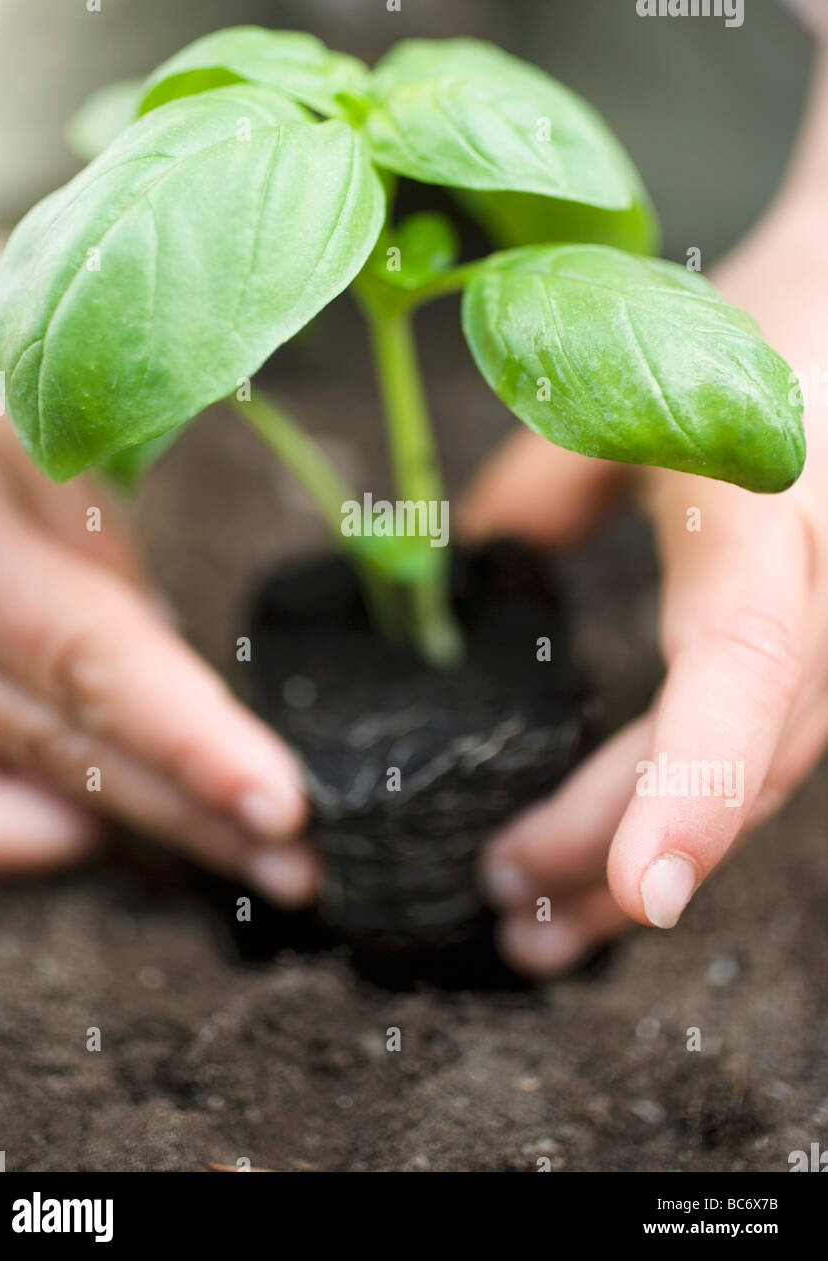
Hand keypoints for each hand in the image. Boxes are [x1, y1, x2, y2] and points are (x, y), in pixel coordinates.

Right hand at [0, 233, 314, 904]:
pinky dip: (35, 822)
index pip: (87, 654)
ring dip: (140, 824)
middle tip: (302, 870)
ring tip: (246, 856)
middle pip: (67, 746)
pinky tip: (104, 826)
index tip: (282, 807)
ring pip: (26, 781)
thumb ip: (98, 515)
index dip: (187, 740)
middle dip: (191, 816)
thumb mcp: (46, 405)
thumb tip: (163, 640)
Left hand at [465, 196, 827, 975]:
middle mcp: (825, 595)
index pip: (743, 664)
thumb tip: (468, 568)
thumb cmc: (737, 338)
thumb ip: (541, 485)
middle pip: (735, 758)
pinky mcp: (823, 656)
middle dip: (617, 847)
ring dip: (642, 857)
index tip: (644, 893)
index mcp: (772, 517)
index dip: (696, 784)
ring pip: (754, 781)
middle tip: (502, 897)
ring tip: (535, 922)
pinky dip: (681, 814)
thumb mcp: (624, 394)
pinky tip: (613, 861)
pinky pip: (758, 756)